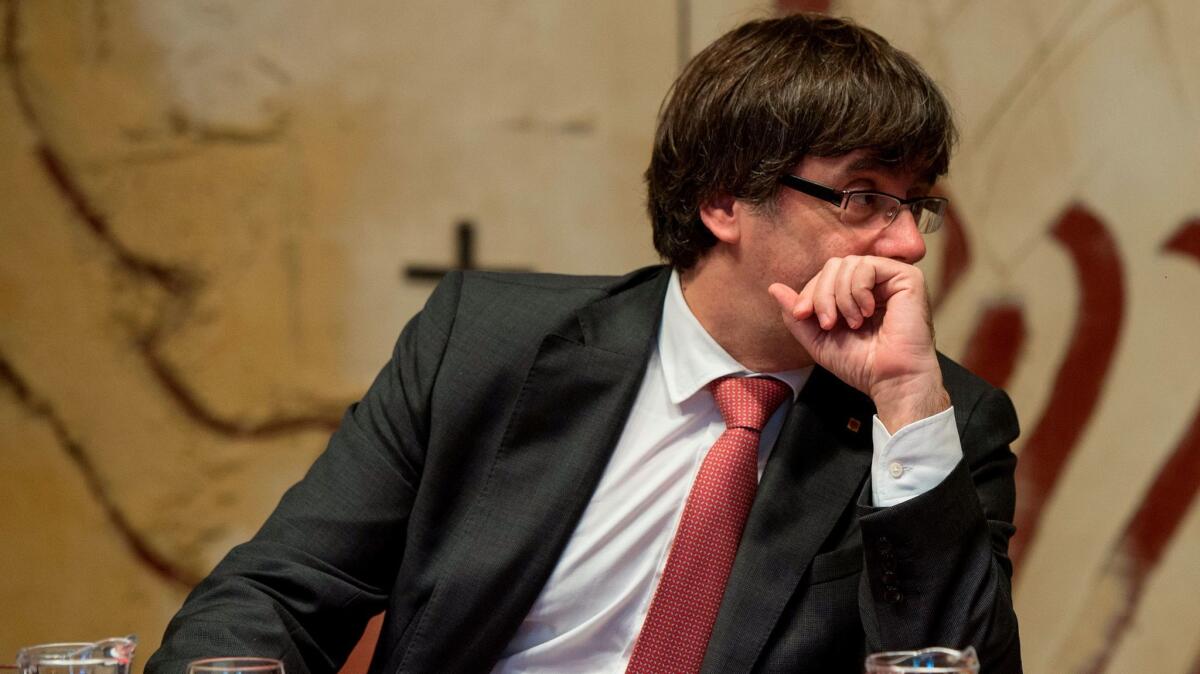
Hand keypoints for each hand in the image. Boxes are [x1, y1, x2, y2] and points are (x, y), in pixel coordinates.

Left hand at [768, 255, 949, 431]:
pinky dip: (858, 290)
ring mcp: (890, 278)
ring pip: (847, 264)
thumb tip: (774, 288)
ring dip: (841, 296)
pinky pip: (867, 266)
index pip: (825, 276)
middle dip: (821, 293)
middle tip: (828, 323)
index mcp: (855, 294)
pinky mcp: (906, 278)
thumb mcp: (818, 339)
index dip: (809, 292)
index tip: (802, 315)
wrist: (891, 380)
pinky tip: (866, 312)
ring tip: (853, 323)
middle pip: (833, 266)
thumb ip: (796, 314)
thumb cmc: (861, 364)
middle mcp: (874, 283)